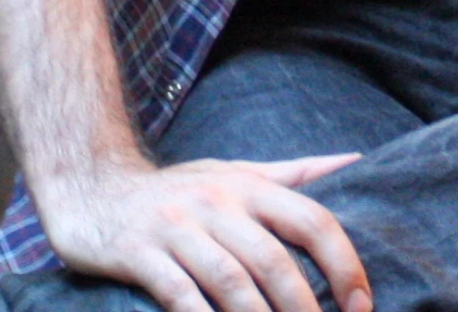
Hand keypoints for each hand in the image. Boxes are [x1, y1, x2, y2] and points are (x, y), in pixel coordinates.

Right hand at [41, 149, 370, 311]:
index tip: (363, 303)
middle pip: (273, 259)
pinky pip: (180, 296)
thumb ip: (294, 173)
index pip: (310, 219)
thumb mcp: (236, 171)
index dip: (343, 262)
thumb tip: (355, 159)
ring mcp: (177, 228)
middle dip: (306, 307)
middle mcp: (217, 202)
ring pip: (231, 282)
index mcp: (248, 185)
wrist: (94, 185)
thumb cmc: (180, 188)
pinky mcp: (140, 254)